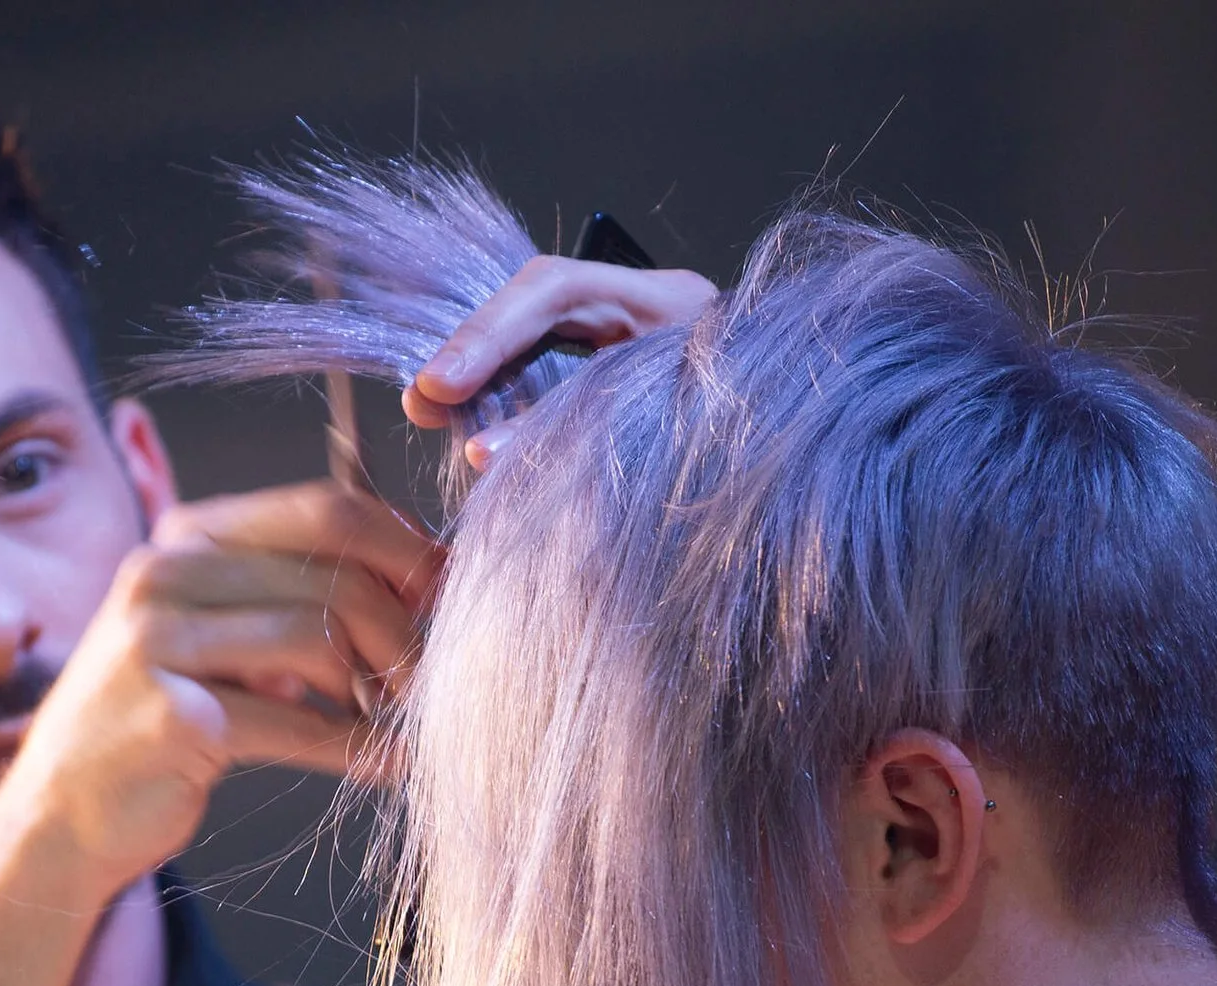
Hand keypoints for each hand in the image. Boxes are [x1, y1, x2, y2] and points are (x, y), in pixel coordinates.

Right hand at [0, 480, 439, 903]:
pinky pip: (300, 723)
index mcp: (185, 535)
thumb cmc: (161, 722)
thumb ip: (296, 597)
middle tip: (432, 675)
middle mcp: (163, 573)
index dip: (405, 549)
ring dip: (382, 688)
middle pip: (333, 570)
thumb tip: (427, 580)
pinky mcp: (171, 719)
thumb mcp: (220, 636)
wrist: (61, 815)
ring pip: (321, 637)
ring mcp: (156, 643)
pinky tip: (384, 764)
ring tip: (399, 721)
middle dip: (404, 624)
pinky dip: (358, 747)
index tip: (446, 597)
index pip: (325, 507)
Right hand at [403, 255, 719, 467]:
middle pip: (535, 307)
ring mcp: (633, 340)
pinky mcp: (621, 380)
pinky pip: (551, 376)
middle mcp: (646, 310)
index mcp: (672, 306)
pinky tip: (477, 427)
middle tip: (422, 403)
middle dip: (473, 352)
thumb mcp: (662, 437)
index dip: (490, 334)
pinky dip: (509, 401)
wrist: (794, 461)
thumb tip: (483, 455)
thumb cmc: (747, 446)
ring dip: (482, 379)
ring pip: (536, 340)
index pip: (559, 292)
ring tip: (432, 413)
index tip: (441, 384)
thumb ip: (574, 435)